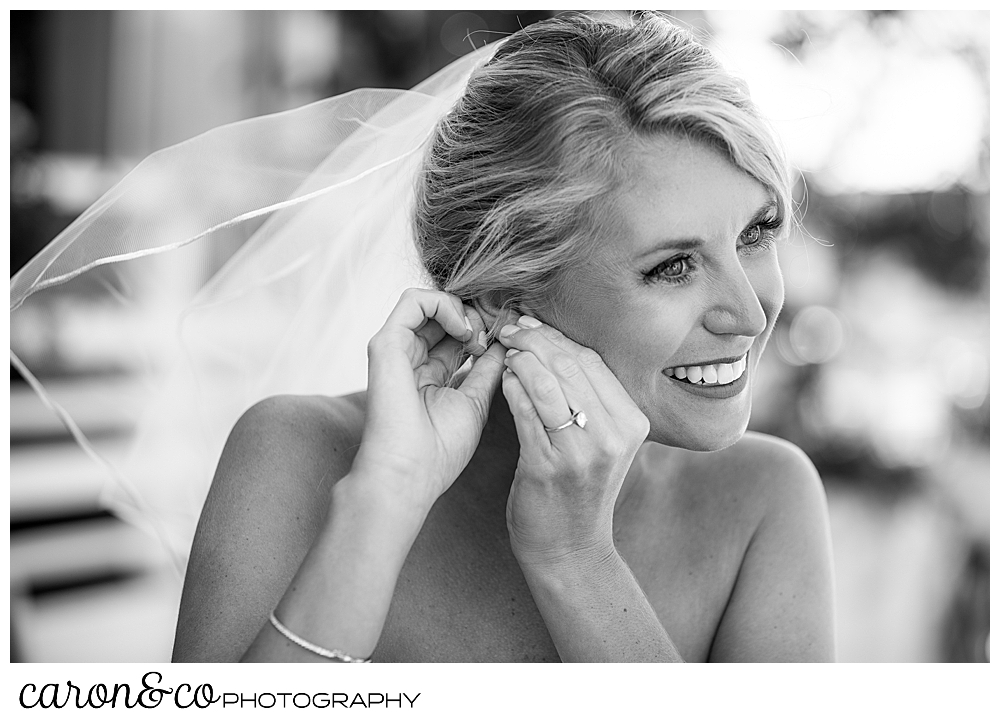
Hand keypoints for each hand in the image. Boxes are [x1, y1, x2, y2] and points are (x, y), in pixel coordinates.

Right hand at [353, 288, 505, 507]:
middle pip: (442, 315)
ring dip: (460, 309)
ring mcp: (396, 349)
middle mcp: (410, 358)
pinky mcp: (386, 343)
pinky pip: (413, 301)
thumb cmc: (439, 449)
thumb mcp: (474, 401)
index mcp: (429, 373)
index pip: (455, 335)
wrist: (410, 473)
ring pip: (427, 302)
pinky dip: (444, 304)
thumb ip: (486, 370)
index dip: (482, 329)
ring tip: (478, 335)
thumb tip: (503, 344)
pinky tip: (464, 330)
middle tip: (494, 335)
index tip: (505, 342)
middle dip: (474, 316)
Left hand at [498, 316, 649, 567]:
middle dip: (535, 339)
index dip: (558, 336)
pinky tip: (502, 377)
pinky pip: (526, 412)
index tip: (532, 323)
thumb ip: (588, 398)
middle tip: (510, 327)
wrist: (570, 550)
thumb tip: (553, 345)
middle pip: (570, 366)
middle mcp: (613, 435)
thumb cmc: (579, 490)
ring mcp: (582, 452)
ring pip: (547, 384)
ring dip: (521, 358)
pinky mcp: (548, 467)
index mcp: (632, 422)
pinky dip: (512, 388)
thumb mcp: (602, 441)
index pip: (592, 361)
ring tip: (504, 348)